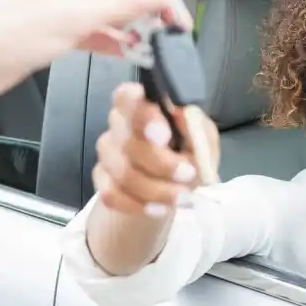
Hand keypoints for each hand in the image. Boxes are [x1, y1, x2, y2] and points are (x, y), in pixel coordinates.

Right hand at [93, 82, 219, 215]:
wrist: (176, 188)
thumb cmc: (189, 154)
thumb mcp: (203, 139)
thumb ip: (196, 127)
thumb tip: (184, 115)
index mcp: (143, 104)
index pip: (127, 96)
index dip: (142, 114)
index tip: (165, 135)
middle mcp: (120, 124)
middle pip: (128, 141)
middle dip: (161, 163)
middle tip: (189, 174)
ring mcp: (108, 152)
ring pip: (123, 172)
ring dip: (156, 189)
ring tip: (181, 196)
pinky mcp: (101, 180)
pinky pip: (111, 194)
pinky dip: (139, 205)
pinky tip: (159, 208)